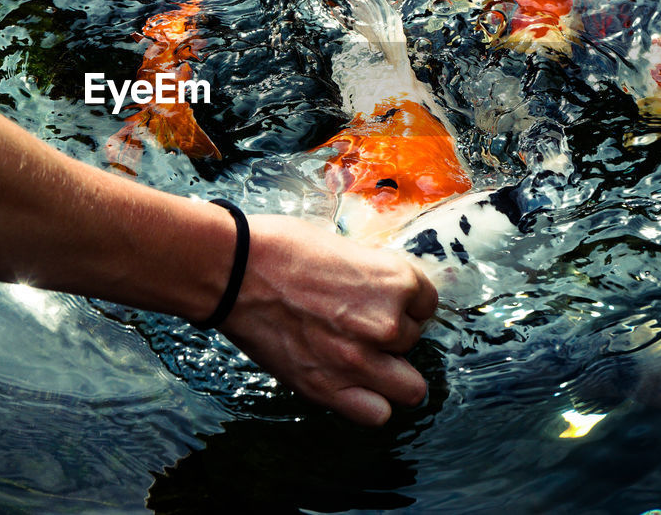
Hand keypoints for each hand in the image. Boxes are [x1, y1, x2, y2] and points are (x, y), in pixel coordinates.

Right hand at [218, 214, 438, 425]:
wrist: (233, 269)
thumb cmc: (280, 248)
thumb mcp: (342, 248)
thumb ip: (372, 277)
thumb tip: (385, 293)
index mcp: (394, 281)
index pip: (428, 303)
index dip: (405, 302)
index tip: (384, 300)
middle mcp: (386, 324)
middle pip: (415, 341)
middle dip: (394, 335)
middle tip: (361, 324)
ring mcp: (358, 361)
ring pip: (410, 388)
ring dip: (391, 374)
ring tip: (364, 359)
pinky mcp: (327, 388)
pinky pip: (377, 413)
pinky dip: (369, 403)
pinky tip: (351, 383)